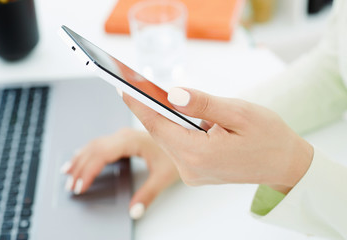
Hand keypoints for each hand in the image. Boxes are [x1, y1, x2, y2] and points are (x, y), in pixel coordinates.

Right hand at [60, 128, 179, 218]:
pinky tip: (81, 157)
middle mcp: (125, 135)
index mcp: (131, 140)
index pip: (101, 154)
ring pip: (96, 145)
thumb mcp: (164, 175)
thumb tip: (134, 211)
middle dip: (80, 167)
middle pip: (95, 149)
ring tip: (68, 173)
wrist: (186, 136)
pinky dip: (89, 153)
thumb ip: (148, 194)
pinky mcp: (125, 139)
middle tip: (70, 186)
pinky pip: (101, 144)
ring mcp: (124, 136)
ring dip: (81, 159)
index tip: (80, 186)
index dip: (88, 170)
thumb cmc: (177, 153)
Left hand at [122, 88, 313, 193]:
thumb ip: (203, 104)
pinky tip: (177, 116)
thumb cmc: (268, 137)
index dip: (138, 105)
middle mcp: (191, 169)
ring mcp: (192, 174)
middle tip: (137, 86)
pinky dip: (175, 129)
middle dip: (149, 108)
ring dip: (163, 118)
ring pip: (168, 139)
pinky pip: (178, 146)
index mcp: (199, 154)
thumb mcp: (239, 113)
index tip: (123, 87)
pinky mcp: (196, 173)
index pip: (158, 125)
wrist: (283, 163)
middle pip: (160, 133)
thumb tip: (172, 94)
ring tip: (155, 97)